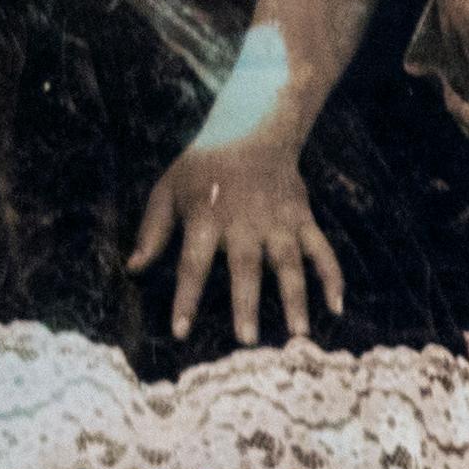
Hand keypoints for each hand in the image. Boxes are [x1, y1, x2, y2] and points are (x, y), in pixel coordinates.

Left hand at [129, 136, 346, 344]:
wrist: (252, 128)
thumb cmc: (203, 167)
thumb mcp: (168, 190)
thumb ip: (153, 231)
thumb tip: (133, 270)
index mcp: (207, 217)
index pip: (193, 264)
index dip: (186, 299)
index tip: (180, 332)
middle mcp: (245, 222)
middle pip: (245, 268)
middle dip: (247, 304)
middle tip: (247, 341)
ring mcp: (279, 222)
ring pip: (289, 264)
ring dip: (295, 299)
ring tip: (298, 334)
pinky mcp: (303, 219)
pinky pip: (322, 251)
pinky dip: (332, 277)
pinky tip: (336, 308)